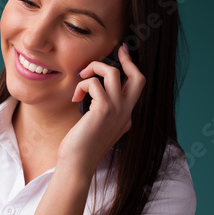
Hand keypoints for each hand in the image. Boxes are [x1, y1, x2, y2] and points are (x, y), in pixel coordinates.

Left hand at [58, 43, 144, 176]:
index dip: (131, 69)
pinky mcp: (103, 111)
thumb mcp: (97, 127)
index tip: (122, 54)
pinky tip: (75, 97)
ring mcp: (117, 111)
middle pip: (138, 77)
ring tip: (82, 77)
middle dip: (127, 60)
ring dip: (95, 68)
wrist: (77, 164)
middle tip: (116, 50)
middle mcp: (126, 113)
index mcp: (126, 116)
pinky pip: (95, 84)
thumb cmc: (80, 148)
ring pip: (113, 73)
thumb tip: (97, 95)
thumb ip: (102, 112)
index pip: (135, 87)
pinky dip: (83, 84)